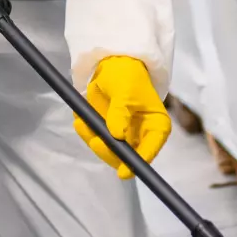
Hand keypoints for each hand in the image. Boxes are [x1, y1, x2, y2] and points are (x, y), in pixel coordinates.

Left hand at [75, 56, 170, 179]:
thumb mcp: (125, 90)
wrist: (112, 65)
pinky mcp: (106, 132)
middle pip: (127, 156)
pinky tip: (80, 120)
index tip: (123, 172)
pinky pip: (94, 139)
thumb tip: (117, 135)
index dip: (138, 162)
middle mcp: (141, 136)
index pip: (151, 149)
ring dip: (93, 140)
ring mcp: (122, 136)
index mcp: (155, 126)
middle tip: (95, 141)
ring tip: (82, 122)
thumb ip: (121, 112)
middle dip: (109, 152)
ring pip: (108, 150)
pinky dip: (86, 132)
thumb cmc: (127, 76)